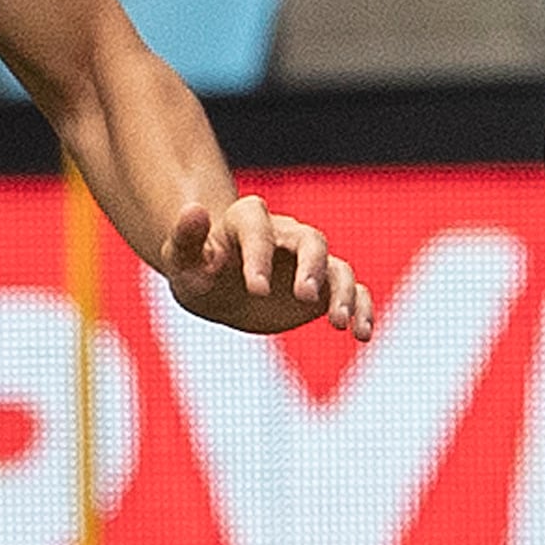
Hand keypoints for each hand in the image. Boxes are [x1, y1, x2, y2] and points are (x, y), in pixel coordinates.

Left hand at [156, 189, 372, 339]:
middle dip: (312, 267)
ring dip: (344, 293)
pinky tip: (362, 334)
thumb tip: (194, 209)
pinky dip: (362, 308)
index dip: (259, 254)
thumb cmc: (197, 269)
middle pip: (311, 241)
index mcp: (248, 221)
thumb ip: (185, 237)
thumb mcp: (182, 259)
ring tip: (339, 324)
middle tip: (305, 297)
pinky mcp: (324, 288)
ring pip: (338, 267)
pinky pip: (354, 291)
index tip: (256, 290)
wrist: (218, 286)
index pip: (258, 229)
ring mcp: (308, 262)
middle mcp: (286, 236)